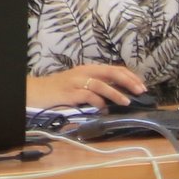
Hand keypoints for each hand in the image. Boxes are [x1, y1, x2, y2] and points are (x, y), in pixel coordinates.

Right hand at [28, 64, 145, 109]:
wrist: (37, 92)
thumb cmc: (61, 90)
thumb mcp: (81, 84)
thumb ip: (98, 87)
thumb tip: (119, 95)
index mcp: (89, 69)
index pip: (114, 69)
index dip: (130, 76)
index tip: (142, 85)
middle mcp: (84, 72)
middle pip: (111, 73)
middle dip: (128, 81)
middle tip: (140, 91)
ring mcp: (76, 82)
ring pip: (101, 84)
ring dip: (116, 93)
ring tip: (127, 101)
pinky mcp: (70, 93)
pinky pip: (87, 96)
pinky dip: (98, 103)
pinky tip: (103, 109)